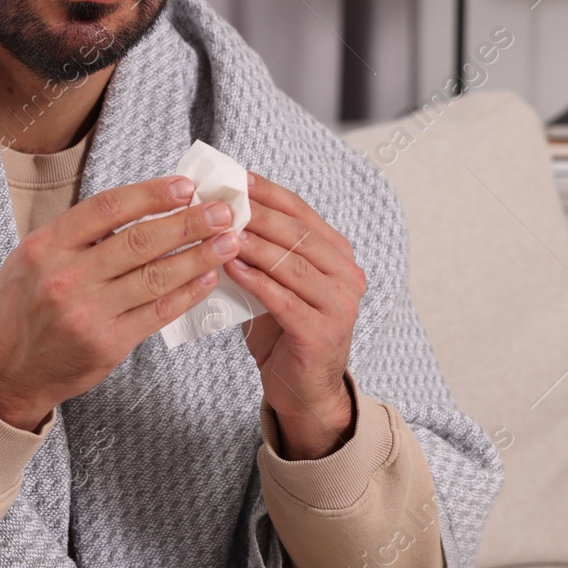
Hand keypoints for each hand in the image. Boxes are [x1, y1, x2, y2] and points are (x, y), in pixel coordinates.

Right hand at [0, 175, 241, 430]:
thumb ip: (77, 233)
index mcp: (46, 246)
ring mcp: (88, 313)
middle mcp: (66, 277)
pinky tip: (207, 278)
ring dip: (198, 256)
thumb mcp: (33, 257)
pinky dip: (188, 293)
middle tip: (223, 211)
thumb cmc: (25, 306)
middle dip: (188, 223)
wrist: (10, 369)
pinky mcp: (108, 343)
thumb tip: (140, 205)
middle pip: (139, 240)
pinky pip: (158, 312)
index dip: (151, 194)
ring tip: (228, 242)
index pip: (108, 208)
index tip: (186, 187)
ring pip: (155, 277)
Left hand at [225, 171, 366, 459]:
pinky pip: (283, 299)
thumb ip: (263, 253)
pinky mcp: (321, 333)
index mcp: (339, 256)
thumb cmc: (284, 331)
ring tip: (219, 231)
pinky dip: (255, 281)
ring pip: (291, 264)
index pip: (302, 213)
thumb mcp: (277, 284)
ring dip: (252, 245)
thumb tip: (222, 213)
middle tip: (221, 202)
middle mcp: (347, 276)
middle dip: (257, 214)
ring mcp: (340, 305)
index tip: (236, 177)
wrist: (304, 391)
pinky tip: (229, 268)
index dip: (269, 193)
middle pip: (298, 234)